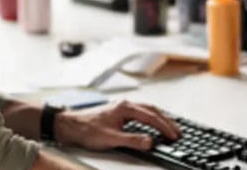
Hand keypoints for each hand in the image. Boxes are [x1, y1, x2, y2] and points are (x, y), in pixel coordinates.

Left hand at [53, 101, 180, 150]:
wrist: (68, 125)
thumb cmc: (86, 130)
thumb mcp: (110, 139)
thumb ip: (132, 140)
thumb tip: (150, 142)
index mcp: (125, 108)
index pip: (151, 117)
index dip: (164, 127)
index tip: (174, 136)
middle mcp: (125, 104)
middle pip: (152, 110)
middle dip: (167, 121)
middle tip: (178, 132)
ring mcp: (121, 107)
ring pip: (147, 110)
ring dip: (160, 118)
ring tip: (170, 128)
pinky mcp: (117, 112)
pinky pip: (140, 112)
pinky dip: (150, 118)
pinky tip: (151, 124)